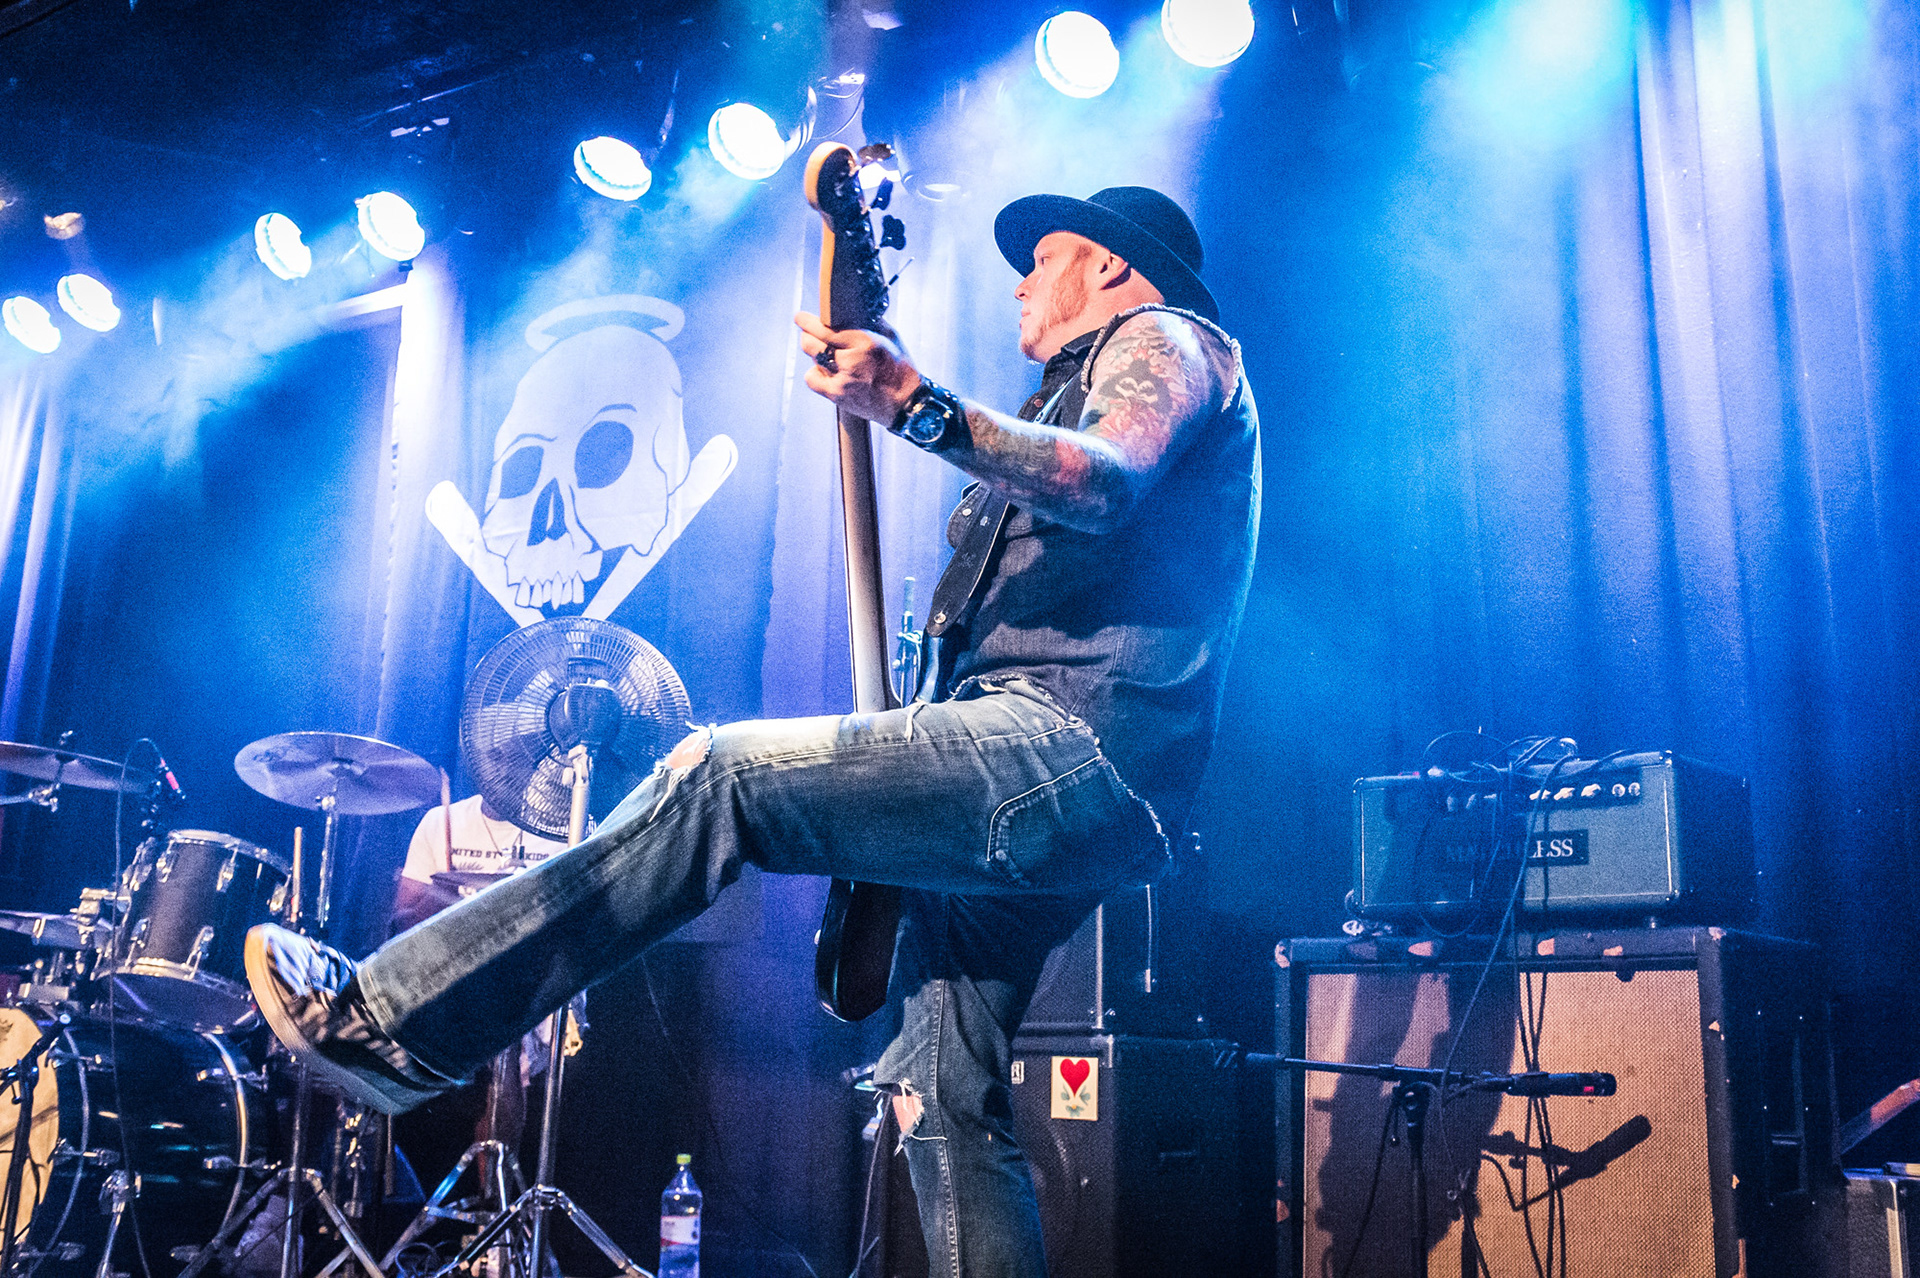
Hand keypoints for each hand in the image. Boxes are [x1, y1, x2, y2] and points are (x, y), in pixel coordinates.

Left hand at [796, 312, 922, 423]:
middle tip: (812, 334)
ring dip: (817, 354)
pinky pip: (812, 379)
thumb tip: (851, 310)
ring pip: (812, 359)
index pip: (825, 329)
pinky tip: (828, 373)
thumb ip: (869, 322)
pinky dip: (816, 374)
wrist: (906, 403)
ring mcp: (842, 380)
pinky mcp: (837, 396)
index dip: (807, 322)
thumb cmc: (900, 369)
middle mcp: (851, 360)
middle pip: (811, 343)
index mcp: (864, 342)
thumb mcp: (890, 337)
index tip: (799, 318)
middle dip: (809, 336)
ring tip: (832, 356)